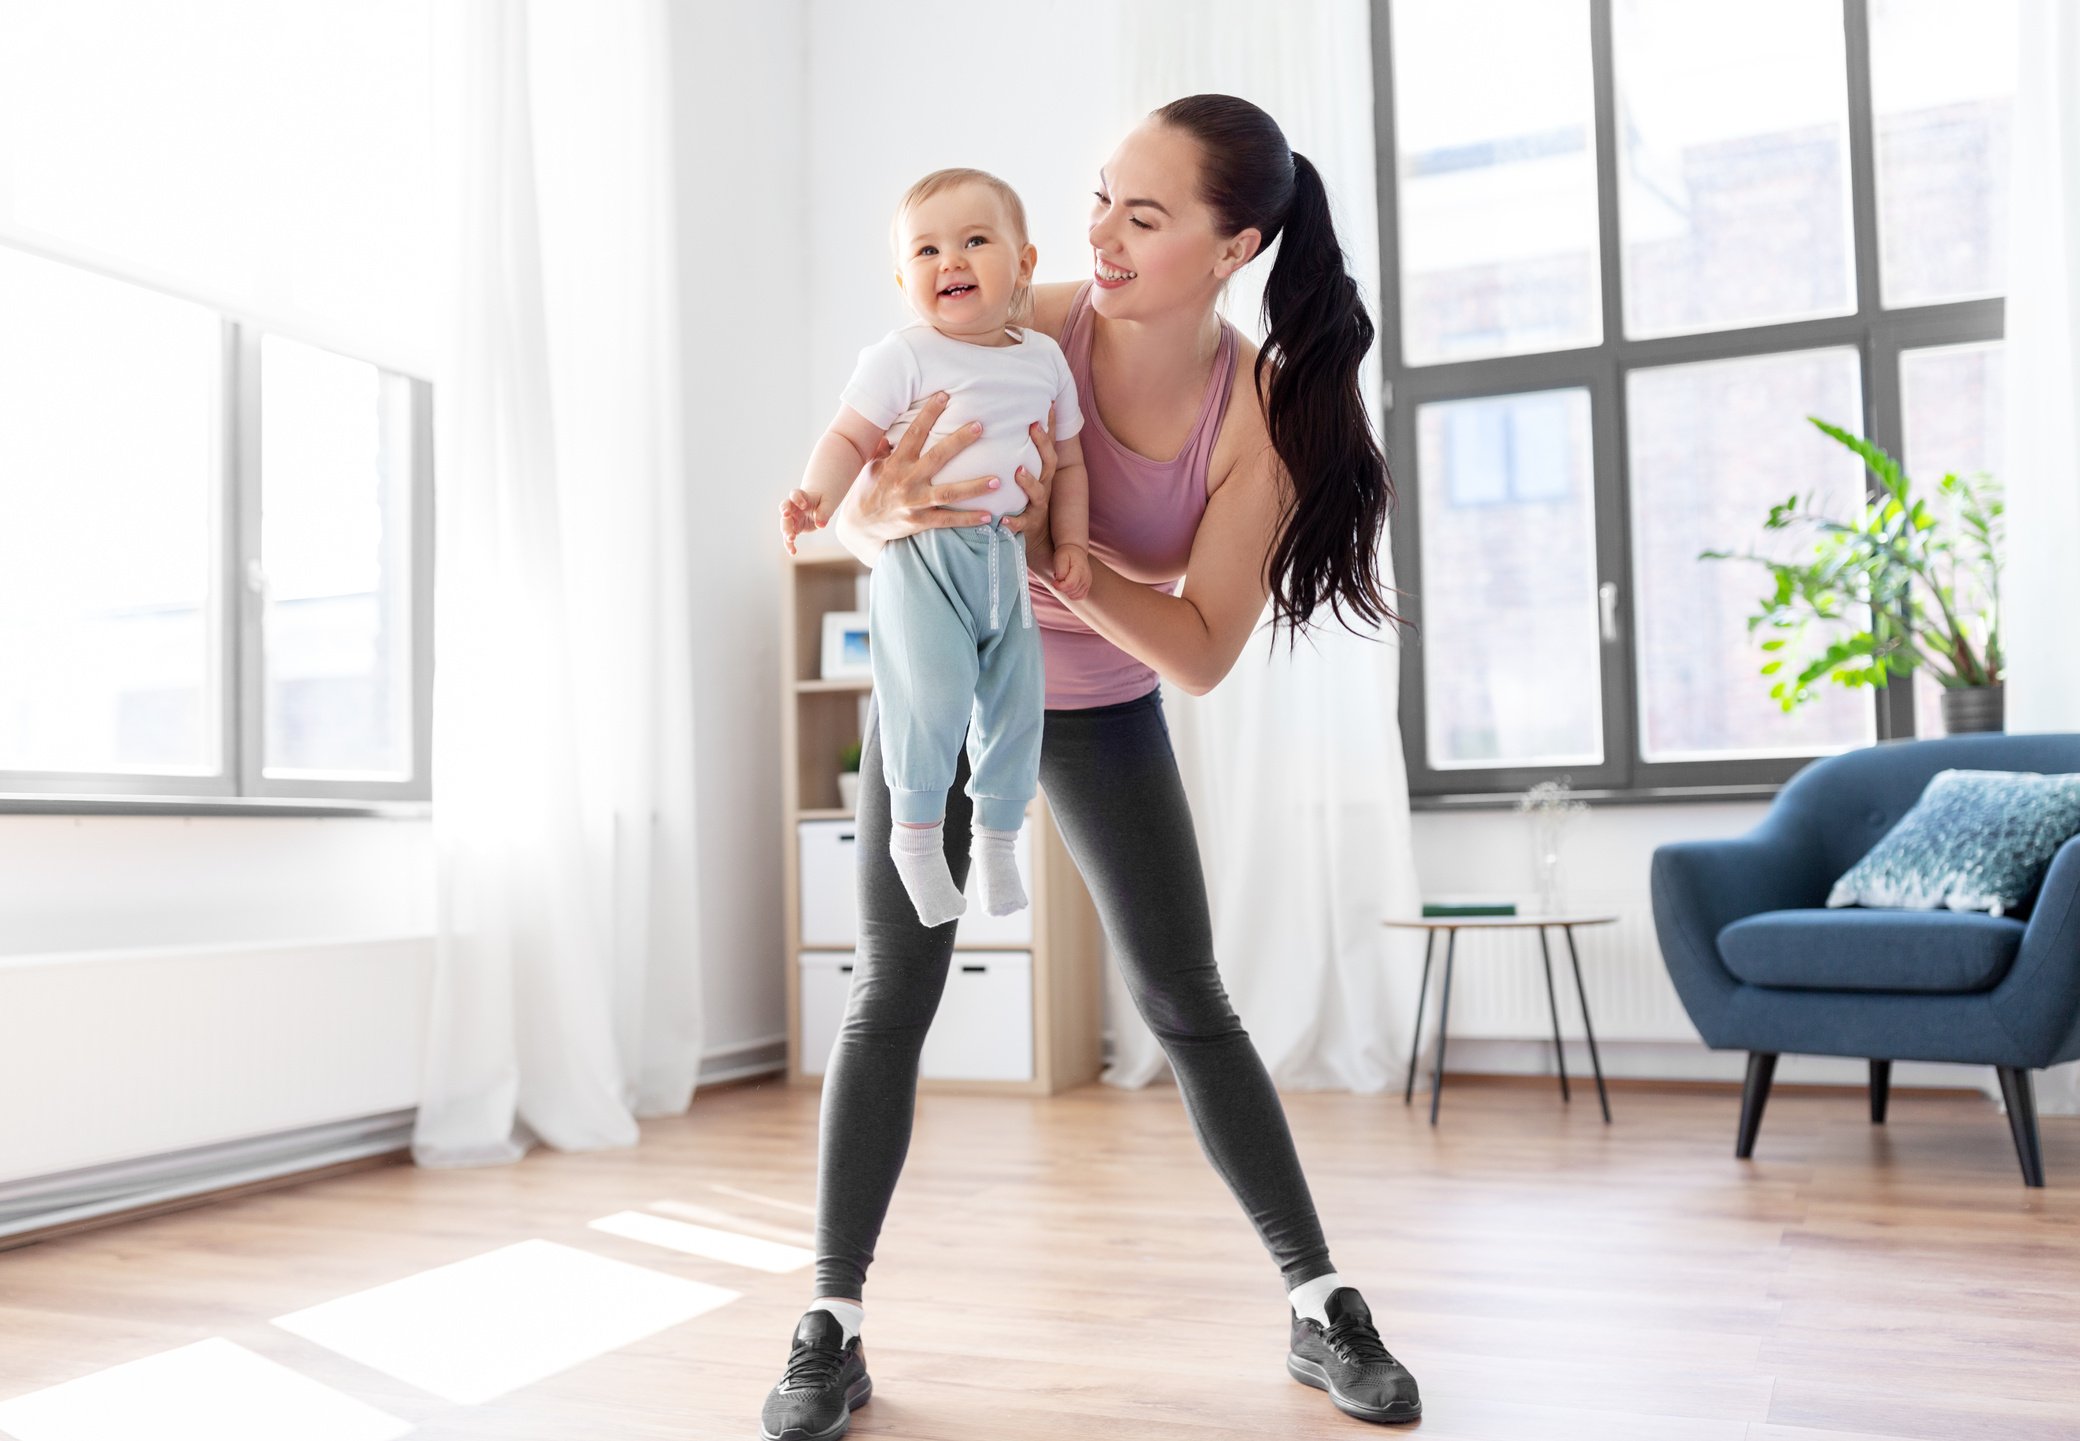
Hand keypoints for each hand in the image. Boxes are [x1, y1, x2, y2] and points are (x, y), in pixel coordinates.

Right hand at [778, 488, 830, 555]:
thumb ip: (824, 512)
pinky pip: (788, 537)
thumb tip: (821, 525)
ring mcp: (791, 518)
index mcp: (801, 496)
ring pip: (785, 524)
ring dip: (786, 531)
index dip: (797, 498)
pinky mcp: (793, 528)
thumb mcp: (827, 504)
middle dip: (785, 512)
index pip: (795, 494)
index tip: (804, 505)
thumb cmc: (822, 502)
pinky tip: (793, 552)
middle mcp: (792, 507)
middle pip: (785, 508)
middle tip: (786, 515)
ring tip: (791, 538)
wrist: (817, 506)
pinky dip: (790, 544)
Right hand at [838, 391, 999, 545]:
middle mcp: (906, 480)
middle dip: (959, 441)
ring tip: (997, 481)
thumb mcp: (873, 465)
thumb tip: (893, 421)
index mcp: (896, 462)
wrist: (860, 526)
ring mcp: (914, 502)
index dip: (928, 414)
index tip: (944, 396)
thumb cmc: (869, 490)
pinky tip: (988, 516)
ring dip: (974, 486)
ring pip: (948, 492)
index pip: (914, 433)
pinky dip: (968, 519)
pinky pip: (947, 520)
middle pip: (937, 457)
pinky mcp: (919, 522)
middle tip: (979, 426)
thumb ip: (886, 446)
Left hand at [1003, 404, 1056, 570]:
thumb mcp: (1025, 472)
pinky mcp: (1028, 526)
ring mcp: (1037, 506)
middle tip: (1033, 425)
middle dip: (1042, 444)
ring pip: (1038, 493)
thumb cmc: (1023, 498)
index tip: (1049, 403)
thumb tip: (1003, 420)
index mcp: (1042, 471)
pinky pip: (1022, 524)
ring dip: (1029, 481)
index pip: (1049, 444)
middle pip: (1048, 463)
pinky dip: (1013, 523)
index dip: (1051, 424)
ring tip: (1019, 471)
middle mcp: (1044, 486)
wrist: (1038, 539)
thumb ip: (1017, 451)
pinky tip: (1003, 520)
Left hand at [1052, 541, 1090, 599]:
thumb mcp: (1060, 558)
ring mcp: (1088, 582)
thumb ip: (1060, 570)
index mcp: (1080, 569)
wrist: (1075, 550)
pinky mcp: (1087, 585)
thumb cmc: (1067, 553)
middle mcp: (1086, 577)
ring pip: (1075, 595)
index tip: (1054, 582)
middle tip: (1057, 580)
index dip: (1060, 586)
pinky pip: (1080, 596)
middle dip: (1061, 588)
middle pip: (1072, 591)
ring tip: (1063, 581)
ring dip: (1066, 591)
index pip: (1070, 584)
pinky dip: (1072, 594)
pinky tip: (1068, 588)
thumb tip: (1060, 581)